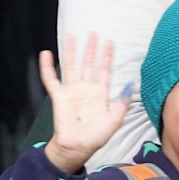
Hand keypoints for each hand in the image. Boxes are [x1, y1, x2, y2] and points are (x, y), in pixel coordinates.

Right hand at [40, 33, 131, 172]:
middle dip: (91, 48)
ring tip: (72, 36)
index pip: (105, 70)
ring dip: (72, 52)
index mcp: (100, 93)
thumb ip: (123, 102)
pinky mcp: (59, 96)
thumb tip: (132, 84)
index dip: (107, 56)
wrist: (78, 147)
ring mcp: (72, 91)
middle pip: (88, 63)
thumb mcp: (115, 120)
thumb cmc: (97, 136)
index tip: (111, 41)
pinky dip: (47, 67)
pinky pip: (51, 79)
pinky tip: (46, 54)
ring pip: (71, 66)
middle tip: (94, 32)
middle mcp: (86, 88)